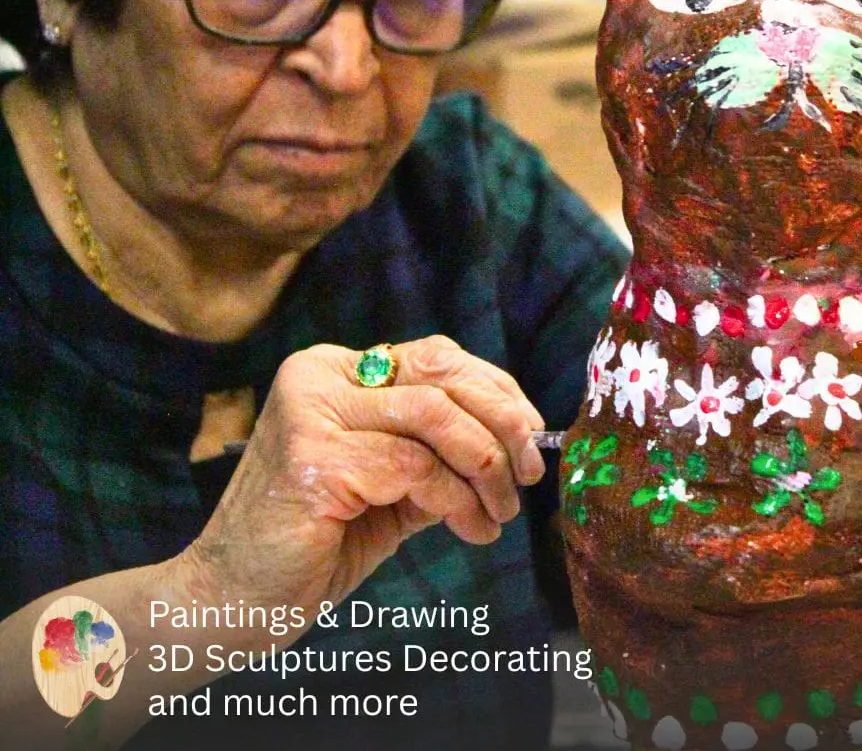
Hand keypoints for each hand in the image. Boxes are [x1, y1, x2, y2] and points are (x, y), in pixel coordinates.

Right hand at [177, 336, 546, 635]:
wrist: (232, 601)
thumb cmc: (316, 541)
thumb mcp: (392, 484)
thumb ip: (441, 452)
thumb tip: (521, 439)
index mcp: (334, 369)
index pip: (436, 357)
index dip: (497, 391)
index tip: (532, 434)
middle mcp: (319, 376)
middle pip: (441, 375)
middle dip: (502, 423)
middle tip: (529, 473)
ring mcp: (312, 413)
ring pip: (435, 418)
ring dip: (485, 468)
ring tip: (499, 511)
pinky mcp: (315, 459)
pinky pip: (416, 468)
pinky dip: (457, 499)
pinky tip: (470, 529)